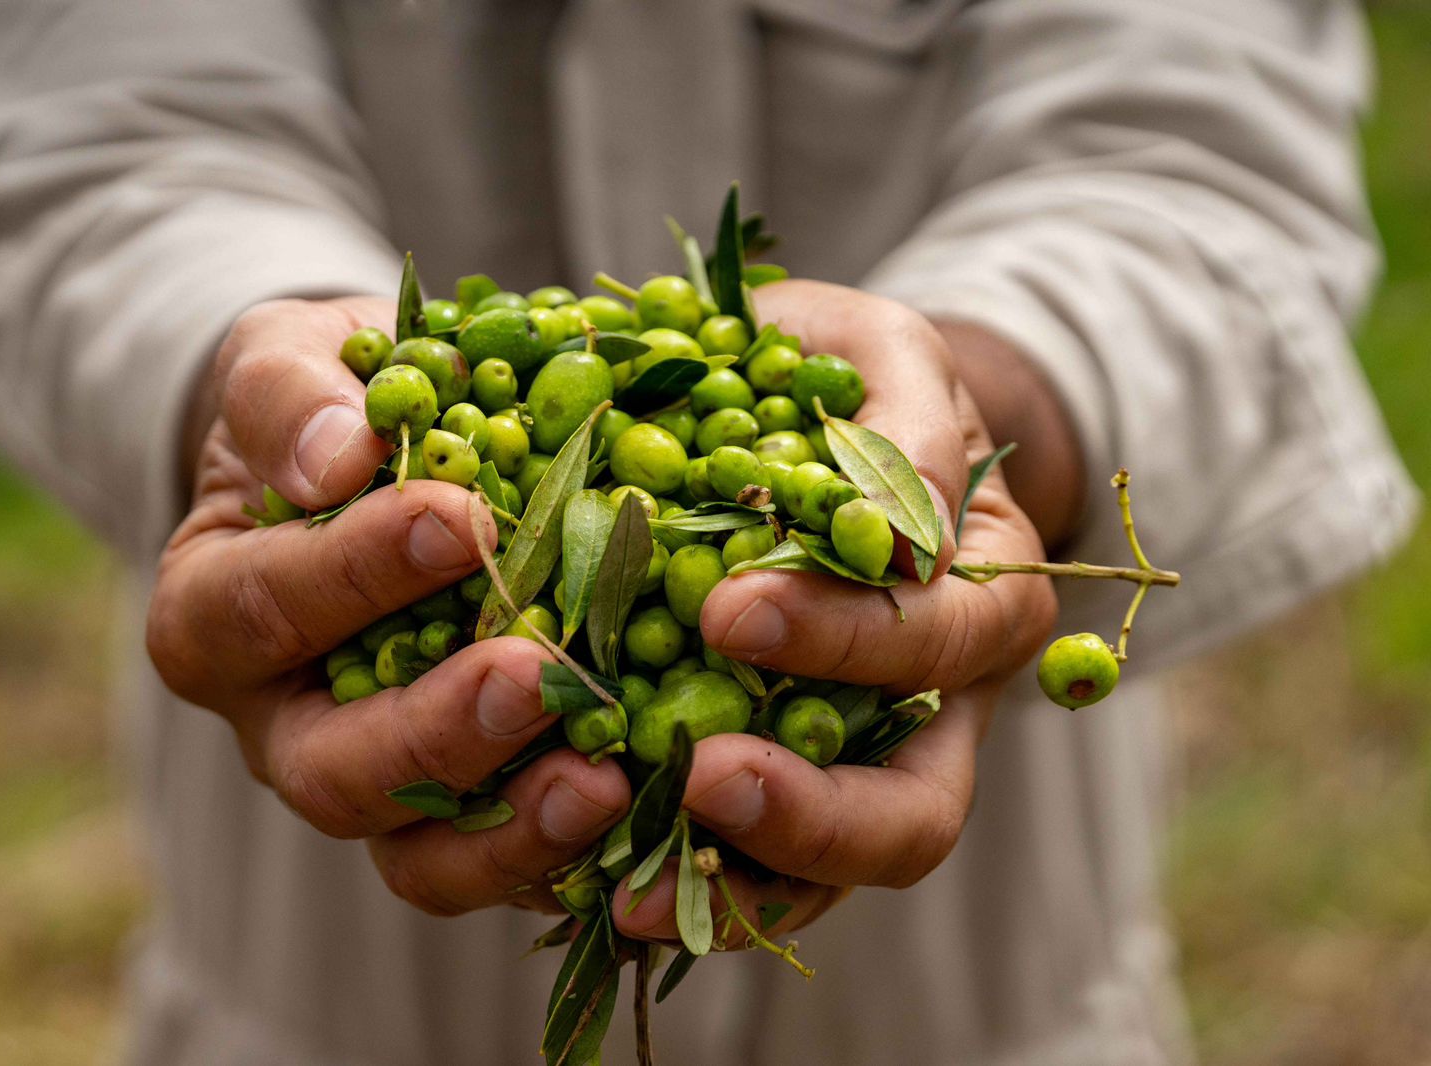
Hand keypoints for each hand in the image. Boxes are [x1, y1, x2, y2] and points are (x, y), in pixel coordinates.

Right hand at [146, 296, 629, 916]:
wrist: (382, 461)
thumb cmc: (332, 408)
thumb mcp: (288, 361)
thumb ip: (291, 394)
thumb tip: (336, 458)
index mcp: (215, 617)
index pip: (263, 610)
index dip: (353, 574)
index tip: (455, 517)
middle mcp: (285, 728)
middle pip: (335, 771)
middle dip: (437, 731)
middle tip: (535, 675)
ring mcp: (378, 790)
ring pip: (421, 857)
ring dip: (514, 832)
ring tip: (604, 778)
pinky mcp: (469, 821)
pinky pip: (513, 871)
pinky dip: (580, 860)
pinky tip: (652, 811)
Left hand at [613, 280, 1059, 944]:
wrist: (808, 422)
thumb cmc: (850, 379)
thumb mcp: (889, 354)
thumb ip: (906, 419)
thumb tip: (895, 526)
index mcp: (980, 603)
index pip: (937, 645)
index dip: (847, 640)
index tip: (730, 611)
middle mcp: (928, 712)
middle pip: (907, 817)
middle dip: (810, 814)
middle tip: (700, 778)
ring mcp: (844, 767)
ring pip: (822, 880)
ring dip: (731, 890)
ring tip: (629, 892)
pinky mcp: (757, 785)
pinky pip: (729, 868)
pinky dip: (669, 884)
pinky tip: (588, 880)